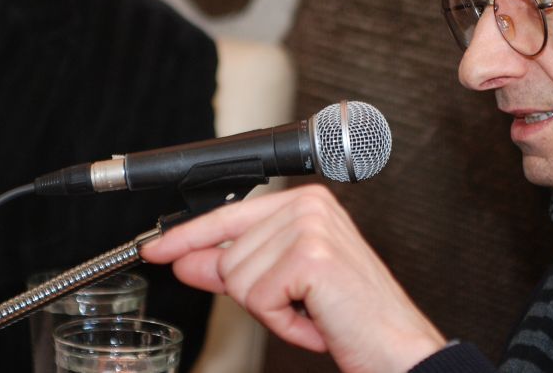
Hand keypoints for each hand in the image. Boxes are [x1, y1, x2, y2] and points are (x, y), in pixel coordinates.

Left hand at [140, 184, 446, 372]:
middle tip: (301, 306)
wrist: (397, 350)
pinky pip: (258, 298)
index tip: (155, 250)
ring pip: (238, 278)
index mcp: (304, 202)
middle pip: (228, 255)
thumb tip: (187, 259)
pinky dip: (283, 323)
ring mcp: (309, 227)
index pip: (226, 215)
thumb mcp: (283, 286)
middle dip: (256, 295)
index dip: (187, 238)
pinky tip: (316, 321)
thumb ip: (234, 266)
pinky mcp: (310, 256)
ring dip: (272, 311)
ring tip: (313, 312)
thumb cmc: (350, 317)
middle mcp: (308, 205)